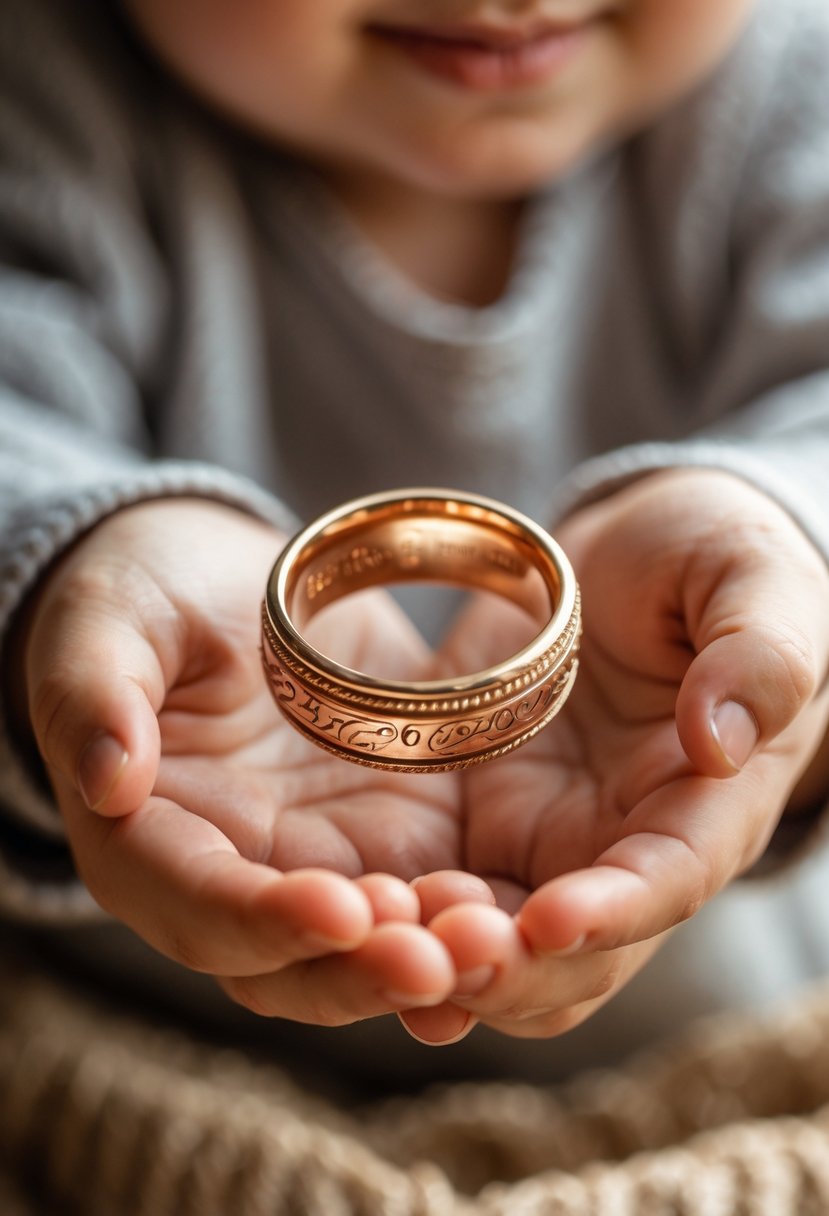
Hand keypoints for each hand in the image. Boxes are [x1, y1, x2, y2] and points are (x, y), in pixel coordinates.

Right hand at [22, 499, 463, 1024]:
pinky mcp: (388, 838)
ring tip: (493, 939)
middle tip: (437, 961)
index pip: (197, 907)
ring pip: (368, 951)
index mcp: (148, 844)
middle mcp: (236, 879)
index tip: (339, 908)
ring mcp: (317, 865)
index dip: (262, 920)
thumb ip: (94, 693)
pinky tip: (518, 910)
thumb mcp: (109, 622)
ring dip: (428, 958)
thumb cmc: (150, 597)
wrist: (229, 584)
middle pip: (290, 965)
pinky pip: (429, 900)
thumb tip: (105, 779)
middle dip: (363, 972)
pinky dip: (465, 917)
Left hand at [403, 470, 828, 1042]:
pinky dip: (405, 922)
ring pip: (505, 946)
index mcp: (709, 798)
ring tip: (380, 938)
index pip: (671, 878)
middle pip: (580, 953)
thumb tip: (720, 743)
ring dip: (448, 961)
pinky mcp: (484, 824)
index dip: (615, 911)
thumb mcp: (750, 576)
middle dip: (514, 968)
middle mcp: (628, 844)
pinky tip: (348, 920)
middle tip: (438, 951)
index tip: (551, 922)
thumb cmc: (709, 556)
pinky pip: (446, 897)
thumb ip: (759, 651)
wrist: (626, 556)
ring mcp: (552, 842)